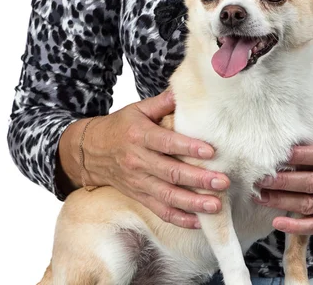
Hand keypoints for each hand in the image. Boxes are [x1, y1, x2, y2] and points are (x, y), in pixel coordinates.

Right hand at [59, 91, 229, 228]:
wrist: (90, 151)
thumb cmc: (119, 127)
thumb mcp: (137, 110)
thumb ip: (162, 103)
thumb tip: (186, 89)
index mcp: (139, 136)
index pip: (166, 143)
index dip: (188, 148)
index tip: (210, 151)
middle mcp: (138, 161)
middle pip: (171, 173)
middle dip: (198, 179)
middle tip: (222, 182)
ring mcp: (138, 182)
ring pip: (167, 196)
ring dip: (193, 203)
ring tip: (215, 205)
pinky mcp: (138, 196)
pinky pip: (159, 210)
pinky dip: (179, 219)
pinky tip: (198, 222)